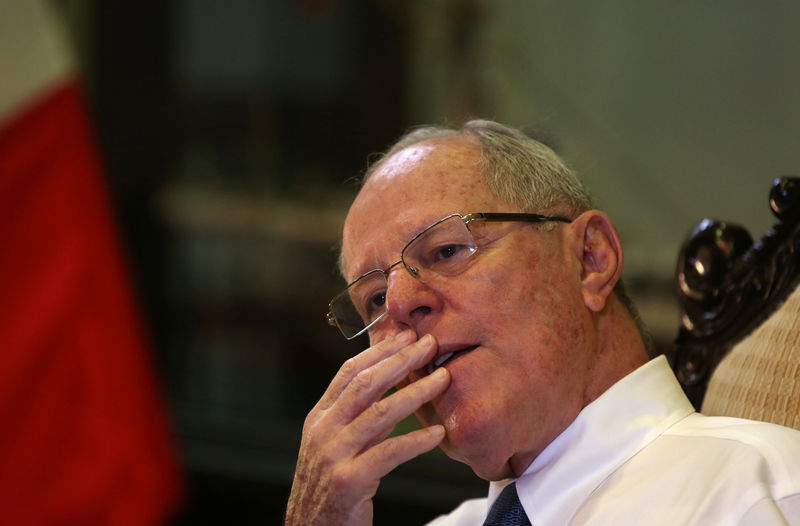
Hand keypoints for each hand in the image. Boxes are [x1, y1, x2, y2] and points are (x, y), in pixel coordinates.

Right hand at [285, 330, 449, 525]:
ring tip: (443, 379)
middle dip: (401, 360)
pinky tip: (438, 434)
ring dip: (416, 393)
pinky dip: (416, 442)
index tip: (407, 336)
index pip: (350, 372)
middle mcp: (323, 431)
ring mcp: (333, 455)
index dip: (380, 351)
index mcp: (320, 417)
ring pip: (380, 414)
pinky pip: (389, 454)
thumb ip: (362, 418)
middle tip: (430, 344)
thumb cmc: (330, 488)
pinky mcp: (348, 481)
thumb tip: (394, 386)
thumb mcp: (338, 445)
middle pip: (366, 384)